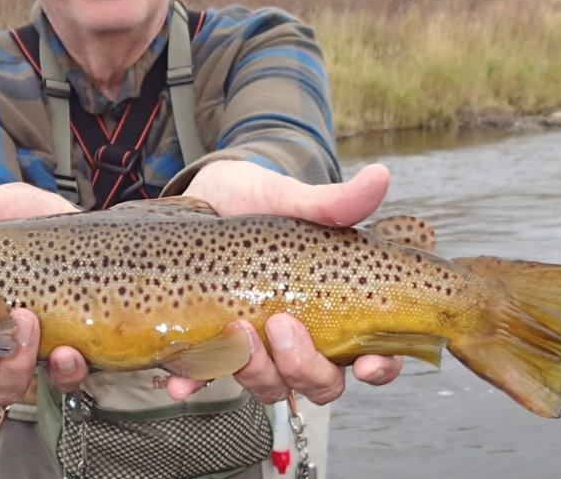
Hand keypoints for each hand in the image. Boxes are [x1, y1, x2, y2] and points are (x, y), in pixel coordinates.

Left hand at [166, 161, 401, 402]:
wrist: (206, 193)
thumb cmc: (260, 198)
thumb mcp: (292, 198)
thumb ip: (333, 202)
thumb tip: (380, 176)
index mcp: (336, 307)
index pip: (374, 354)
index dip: (379, 368)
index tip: (366, 363)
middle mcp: (303, 335)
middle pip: (321, 381)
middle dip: (305, 367)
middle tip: (281, 324)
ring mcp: (259, 345)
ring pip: (271, 385)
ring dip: (257, 373)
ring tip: (236, 333)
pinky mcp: (216, 342)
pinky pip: (208, 377)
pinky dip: (196, 384)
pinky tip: (180, 382)